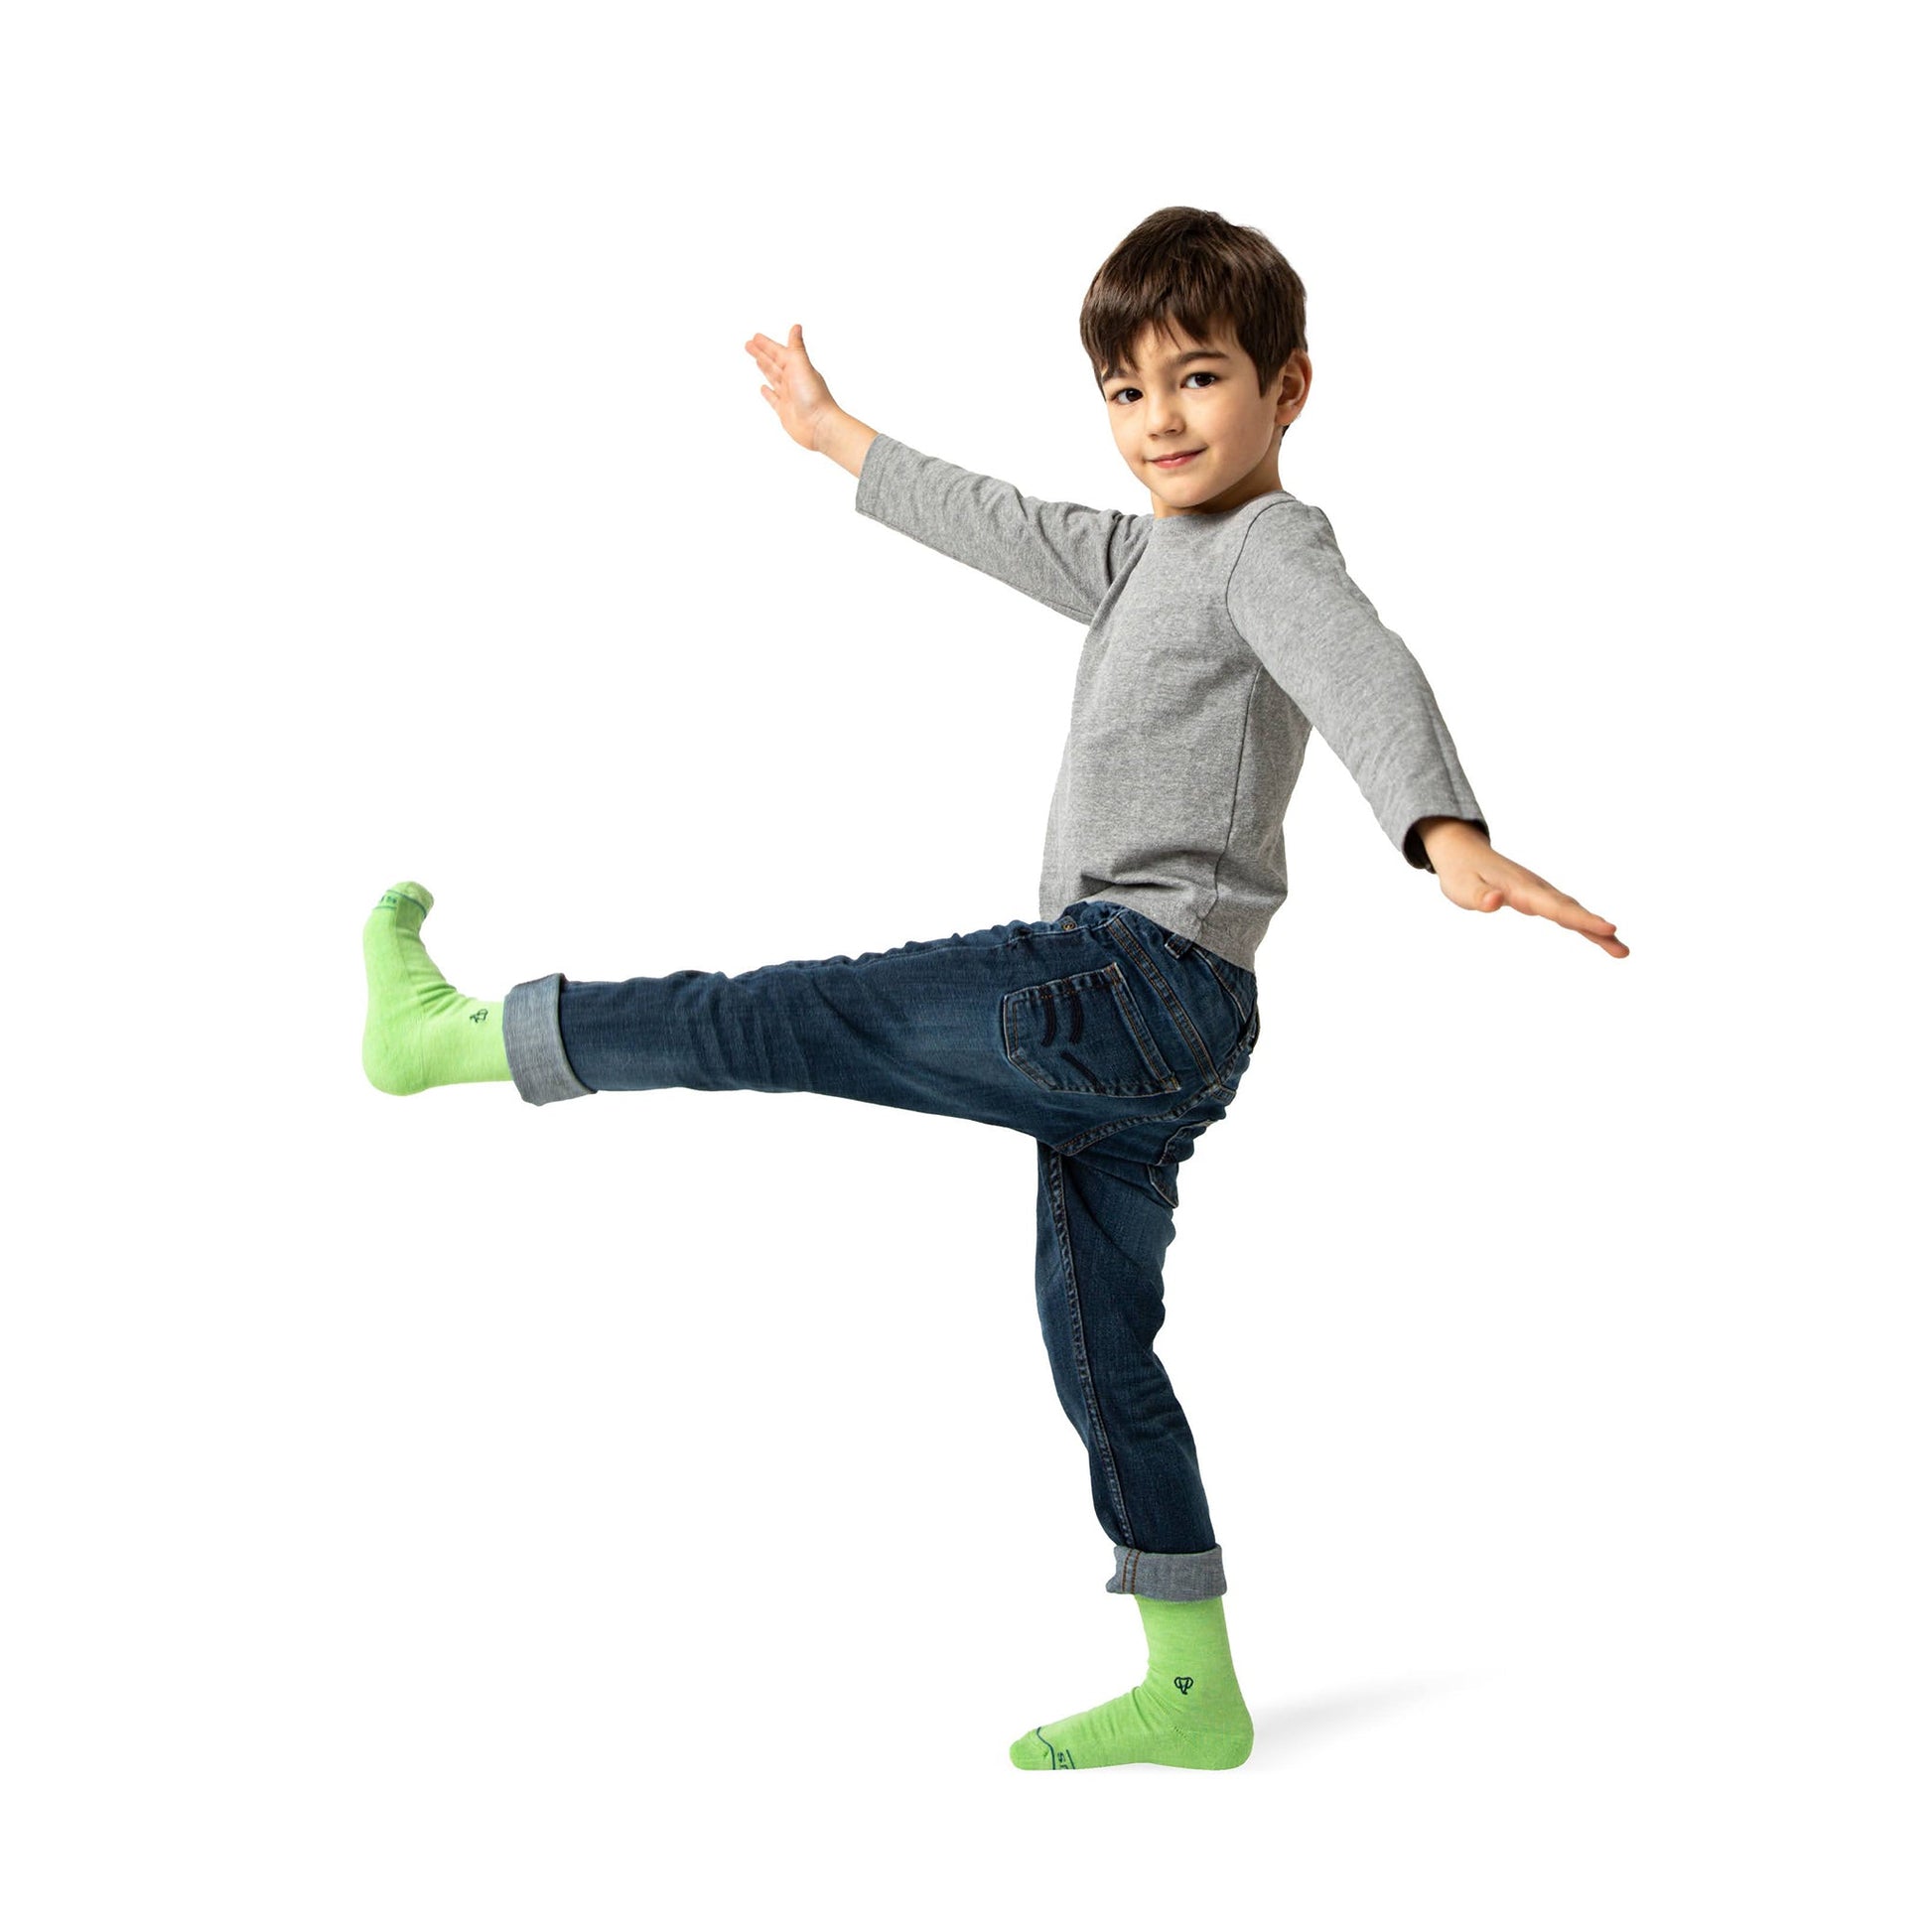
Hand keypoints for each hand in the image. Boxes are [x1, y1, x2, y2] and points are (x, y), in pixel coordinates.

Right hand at [745, 323, 842, 453]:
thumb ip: (796, 348)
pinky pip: (773, 399)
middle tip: (749, 344)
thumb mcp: (802, 366)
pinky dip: (767, 393)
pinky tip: (763, 388)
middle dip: (762, 353)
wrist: (820, 426)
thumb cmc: (814, 396)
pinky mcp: (784, 411)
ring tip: (756, 360)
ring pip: (773, 378)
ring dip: (764, 368)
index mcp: (797, 368)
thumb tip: (797, 326)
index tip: (755, 337)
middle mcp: (793, 380)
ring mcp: (788, 396)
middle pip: (773, 363)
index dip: (766, 345)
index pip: (778, 352)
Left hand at [1417, 819, 1628, 956]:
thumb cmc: (1461, 872)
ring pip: (1573, 911)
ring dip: (1597, 930)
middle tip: (1622, 949)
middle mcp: (1537, 889)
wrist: (1464, 851)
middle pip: (1572, 911)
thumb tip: (1495, 901)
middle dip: (1597, 929)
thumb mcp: (1461, 887)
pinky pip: (1566, 912)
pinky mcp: (1539, 896)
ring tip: (1621, 950)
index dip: (1582, 919)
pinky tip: (1602, 937)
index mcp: (1521, 888)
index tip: (1608, 928)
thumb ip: (1478, 896)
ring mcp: (1541, 892)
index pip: (1556, 907)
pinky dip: (1585, 925)